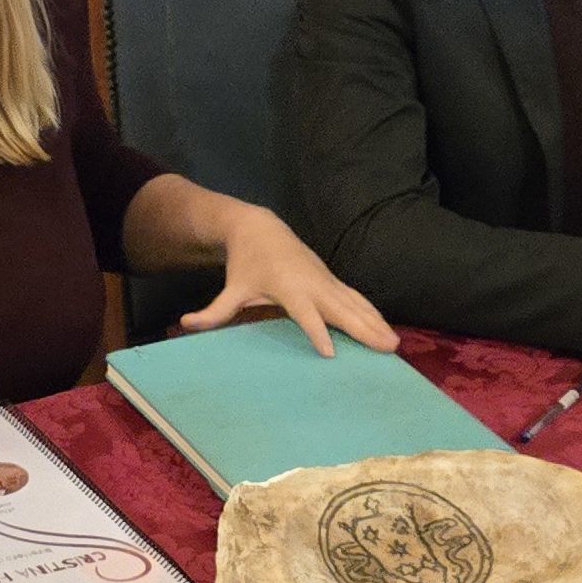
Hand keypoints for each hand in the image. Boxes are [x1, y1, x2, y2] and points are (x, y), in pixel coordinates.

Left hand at [183, 207, 399, 356]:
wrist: (261, 228)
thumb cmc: (245, 264)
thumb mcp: (230, 288)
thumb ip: (214, 311)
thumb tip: (187, 324)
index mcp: (289, 287)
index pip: (305, 313)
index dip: (316, 332)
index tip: (329, 354)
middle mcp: (313, 283)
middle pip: (342, 309)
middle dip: (363, 329)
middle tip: (385, 349)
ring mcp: (326, 280)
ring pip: (355, 304)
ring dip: (376, 323)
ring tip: (394, 344)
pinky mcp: (332, 280)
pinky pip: (356, 298)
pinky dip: (373, 313)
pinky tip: (386, 329)